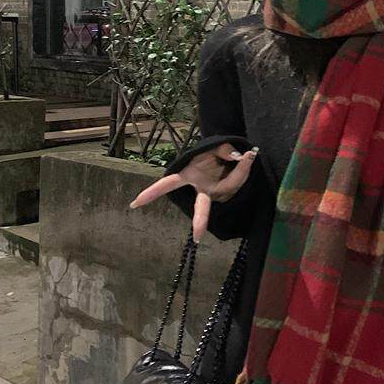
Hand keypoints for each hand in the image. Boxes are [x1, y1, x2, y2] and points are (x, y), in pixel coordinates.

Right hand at [129, 143, 258, 241]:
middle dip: (200, 221)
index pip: (168, 184)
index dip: (152, 193)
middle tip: (197, 238)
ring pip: (229, 187)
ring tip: (245, 156)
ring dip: (237, 173)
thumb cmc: (214, 152)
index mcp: (189, 175)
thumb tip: (238, 156)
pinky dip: (244, 169)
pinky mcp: (230, 192)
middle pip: (201, 207)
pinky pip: (238, 182)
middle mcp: (201, 188)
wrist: (227, 154)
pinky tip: (247, 157)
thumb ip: (225, 150)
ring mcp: (217, 192)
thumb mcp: (217, 145)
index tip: (136, 203)